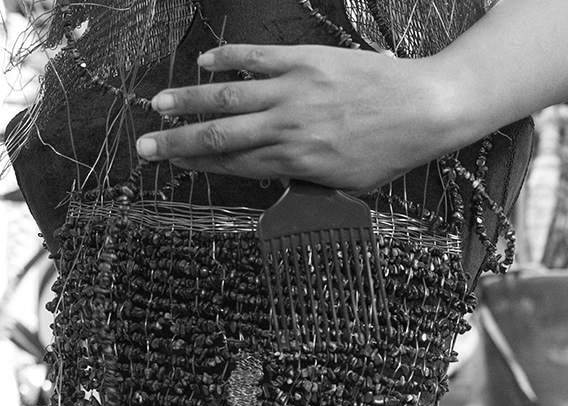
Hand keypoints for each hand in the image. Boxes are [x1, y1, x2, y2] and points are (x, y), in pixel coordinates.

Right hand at [134, 45, 463, 187]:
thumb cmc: (391, 151)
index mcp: (296, 164)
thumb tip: (275, 177)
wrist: (423, 110)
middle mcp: (287, 129)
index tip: (175, 165)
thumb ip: (307, 179)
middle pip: (219, 137)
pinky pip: (255, 61)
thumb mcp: (347, 183)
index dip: (199, 166)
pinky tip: (204, 64)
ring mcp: (293, 93)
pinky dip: (226, 61)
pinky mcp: (304, 62)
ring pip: (227, 99)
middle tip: (145, 147)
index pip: (235, 165)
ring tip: (159, 105)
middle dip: (176, 143)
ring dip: (188, 102)